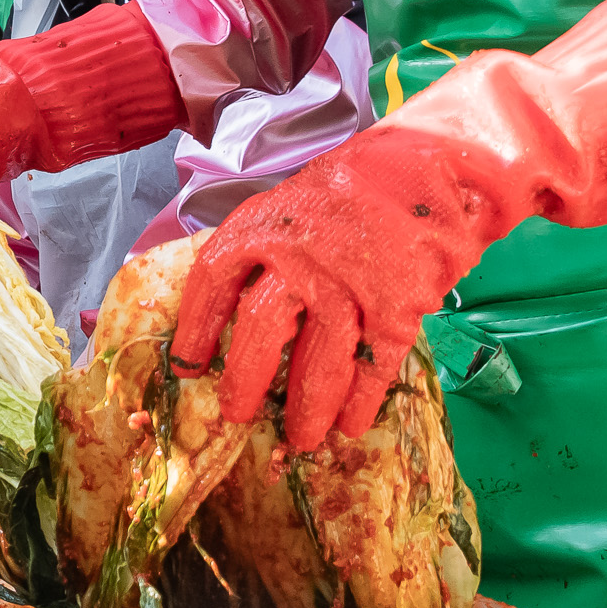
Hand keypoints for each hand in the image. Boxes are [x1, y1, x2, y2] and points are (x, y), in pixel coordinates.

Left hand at [170, 133, 497, 445]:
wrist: (420, 169)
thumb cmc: (342, 197)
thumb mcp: (285, 209)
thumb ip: (255, 256)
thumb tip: (221, 315)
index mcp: (263, 227)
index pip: (212, 281)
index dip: (195, 328)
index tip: (186, 366)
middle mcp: (301, 257)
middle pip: (261, 329)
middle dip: (246, 379)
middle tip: (238, 413)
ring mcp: (350, 283)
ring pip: (321, 358)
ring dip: (309, 406)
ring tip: (301, 438)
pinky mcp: (397, 305)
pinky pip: (373, 363)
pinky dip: (362, 399)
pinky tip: (350, 423)